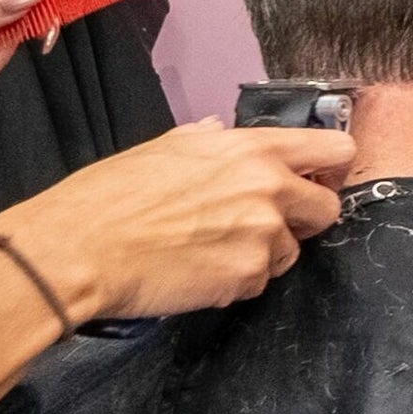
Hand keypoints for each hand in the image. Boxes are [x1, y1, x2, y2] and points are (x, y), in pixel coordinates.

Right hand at [0, 119, 356, 325]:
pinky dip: (238, 279)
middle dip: (304, 218)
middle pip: (328, 208)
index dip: (329, 168)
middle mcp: (269, 188)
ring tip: (212, 248)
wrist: (76, 251)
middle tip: (264, 223)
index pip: (336, 150)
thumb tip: (222, 132)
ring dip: (265, 253)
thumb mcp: (162, 147)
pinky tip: (199, 270)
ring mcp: (263, 236)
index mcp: (252, 149)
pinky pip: (261, 280)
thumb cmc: (108, 196)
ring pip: (292, 250)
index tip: (317, 178)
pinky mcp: (248, 278)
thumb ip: (208, 141)